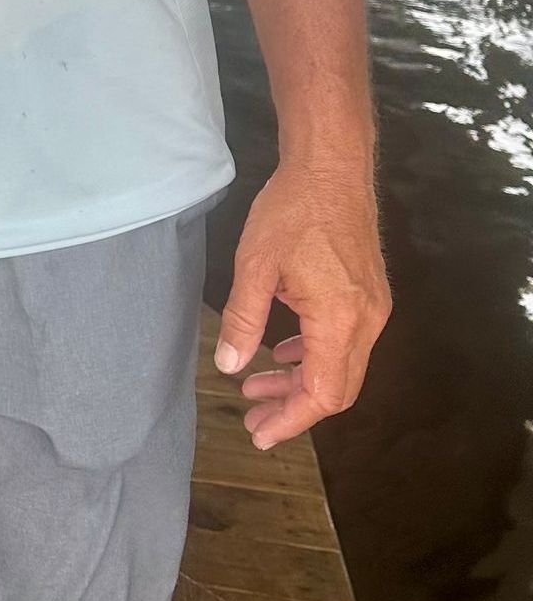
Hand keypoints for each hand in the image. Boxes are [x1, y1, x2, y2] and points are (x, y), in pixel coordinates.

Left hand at [214, 161, 388, 449]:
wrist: (330, 167)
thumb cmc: (293, 210)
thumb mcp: (254, 265)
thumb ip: (242, 320)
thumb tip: (228, 365)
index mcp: (340, 320)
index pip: (322, 393)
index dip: (290, 420)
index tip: (260, 433)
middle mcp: (366, 321)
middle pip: (336, 387)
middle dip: (293, 408)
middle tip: (253, 418)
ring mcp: (371, 307)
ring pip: (340, 365)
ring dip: (299, 381)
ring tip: (255, 385)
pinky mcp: (367, 293)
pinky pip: (344, 341)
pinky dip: (312, 355)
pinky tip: (281, 352)